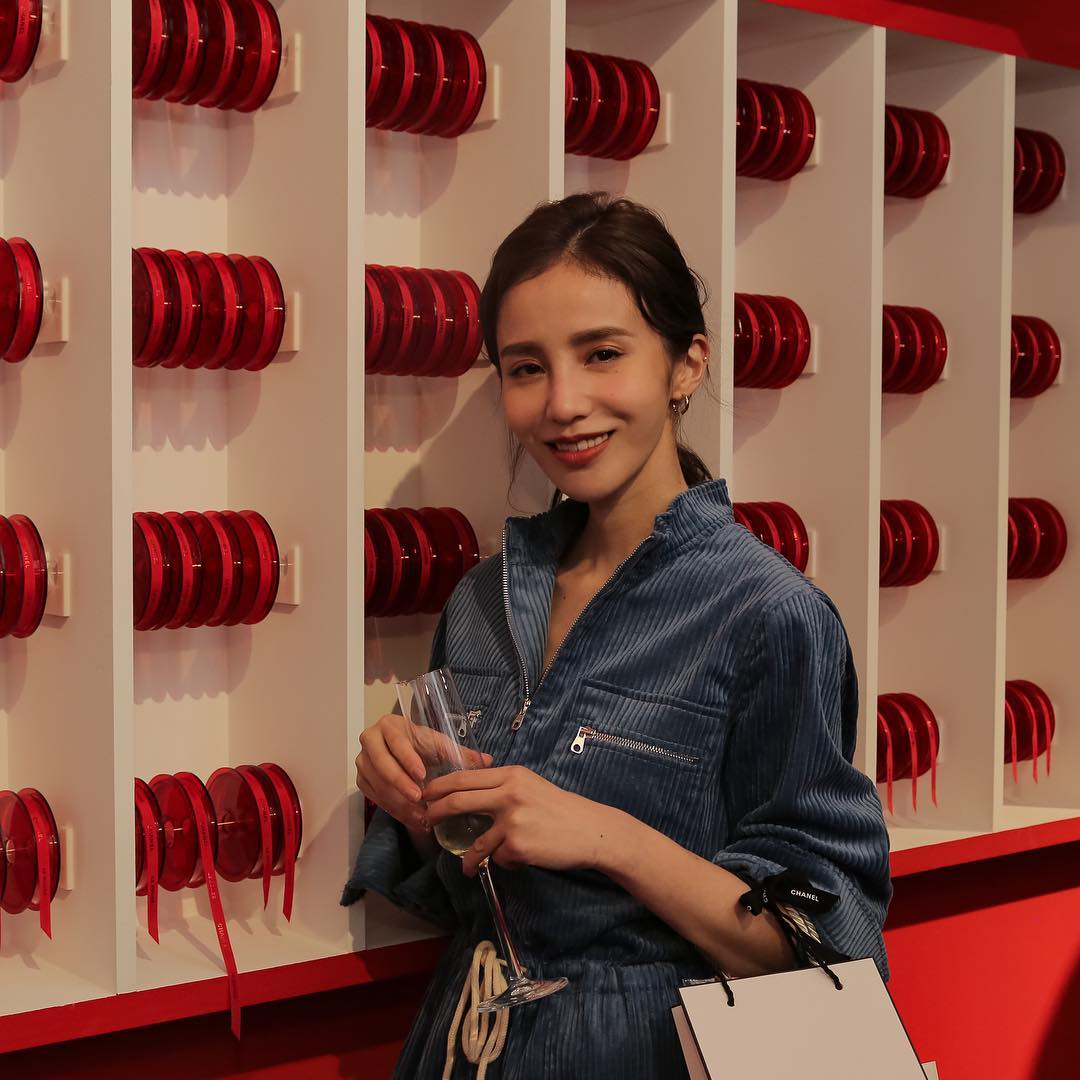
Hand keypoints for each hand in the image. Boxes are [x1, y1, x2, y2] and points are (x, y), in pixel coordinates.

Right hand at [356, 713, 492, 831]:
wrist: (402, 750)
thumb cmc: (421, 745)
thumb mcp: (439, 745)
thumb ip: (460, 752)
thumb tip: (487, 760)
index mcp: (390, 726)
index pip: (397, 742)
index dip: (408, 759)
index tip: (422, 775)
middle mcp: (370, 740)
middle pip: (382, 765)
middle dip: (401, 784)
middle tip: (419, 799)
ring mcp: (363, 761)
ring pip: (377, 784)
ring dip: (398, 802)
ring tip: (420, 816)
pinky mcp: (362, 779)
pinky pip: (375, 797)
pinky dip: (393, 809)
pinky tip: (411, 819)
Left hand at [423, 765, 620, 877]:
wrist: (591, 829)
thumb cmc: (560, 809)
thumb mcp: (530, 786)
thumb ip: (502, 787)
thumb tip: (468, 795)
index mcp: (511, 774)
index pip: (464, 777)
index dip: (440, 786)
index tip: (426, 794)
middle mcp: (509, 793)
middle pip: (458, 802)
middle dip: (436, 813)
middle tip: (425, 821)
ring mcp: (512, 820)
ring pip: (476, 842)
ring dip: (467, 858)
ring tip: (466, 866)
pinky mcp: (517, 845)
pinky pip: (498, 858)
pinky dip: (505, 862)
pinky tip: (522, 859)